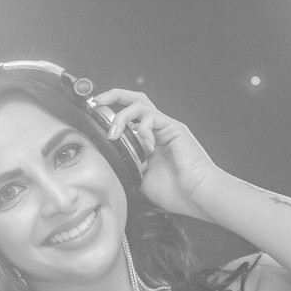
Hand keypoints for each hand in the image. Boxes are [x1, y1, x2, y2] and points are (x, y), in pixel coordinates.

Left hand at [91, 89, 222, 218]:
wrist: (197, 196)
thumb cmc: (175, 191)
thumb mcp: (140, 180)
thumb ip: (127, 167)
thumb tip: (109, 163)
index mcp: (148, 139)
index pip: (128, 116)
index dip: (110, 113)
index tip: (93, 116)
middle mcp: (156, 129)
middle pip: (134, 99)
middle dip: (112, 95)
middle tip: (96, 102)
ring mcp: (165, 126)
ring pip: (139, 103)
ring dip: (122, 116)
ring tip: (114, 133)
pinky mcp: (174, 128)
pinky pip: (152, 117)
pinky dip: (142, 128)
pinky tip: (146, 146)